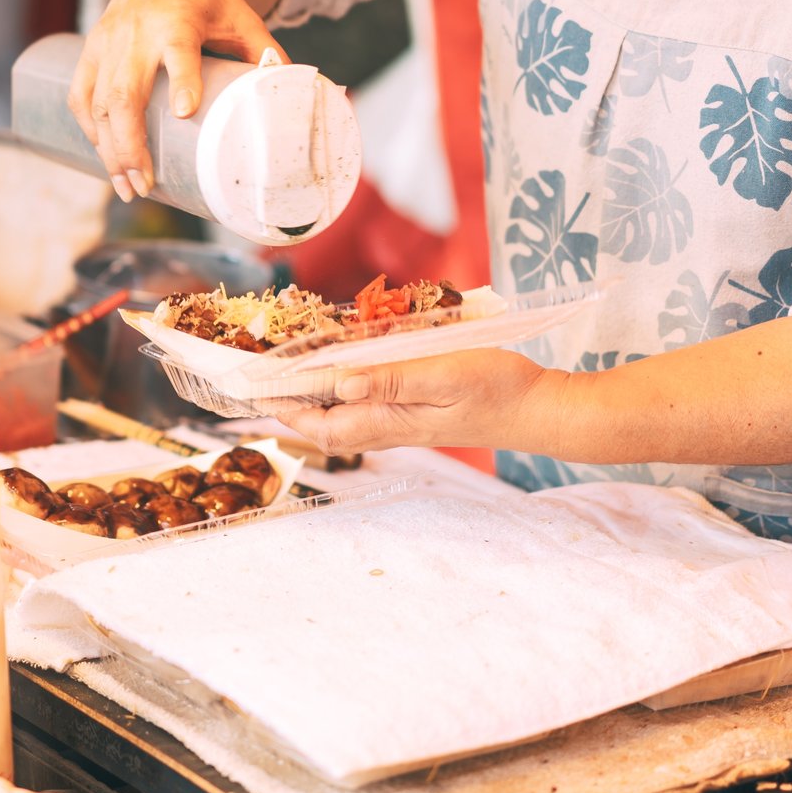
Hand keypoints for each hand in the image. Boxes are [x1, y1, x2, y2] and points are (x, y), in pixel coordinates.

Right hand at [68, 0, 286, 202]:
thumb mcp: (243, 17)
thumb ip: (264, 54)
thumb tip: (292, 97)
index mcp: (177, 19)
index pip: (179, 50)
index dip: (183, 80)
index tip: (187, 112)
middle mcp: (136, 31)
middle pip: (125, 92)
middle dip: (130, 144)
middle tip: (146, 185)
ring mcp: (109, 41)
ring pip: (98, 102)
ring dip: (109, 150)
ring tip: (127, 188)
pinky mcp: (92, 49)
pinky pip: (81, 96)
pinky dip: (89, 130)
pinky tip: (104, 158)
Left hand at [276, 349, 564, 455]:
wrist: (538, 408)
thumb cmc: (496, 389)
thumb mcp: (444, 375)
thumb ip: (391, 380)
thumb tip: (338, 384)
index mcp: (390, 420)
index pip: (323, 422)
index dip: (284, 407)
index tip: (253, 388)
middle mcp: (390, 425)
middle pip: (327, 423)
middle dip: (290, 403)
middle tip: (261, 374)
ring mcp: (403, 420)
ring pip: (345, 415)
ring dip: (315, 396)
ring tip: (290, 369)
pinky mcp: (416, 411)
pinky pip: (369, 404)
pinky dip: (345, 388)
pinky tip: (343, 367)